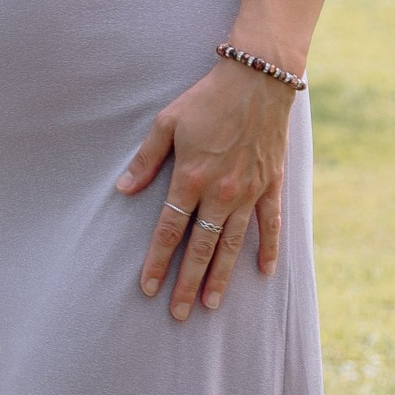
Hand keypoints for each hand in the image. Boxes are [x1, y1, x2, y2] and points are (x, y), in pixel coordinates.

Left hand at [116, 61, 292, 316]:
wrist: (258, 80)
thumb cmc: (206, 99)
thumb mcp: (166, 123)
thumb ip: (146, 160)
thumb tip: (123, 190)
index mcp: (190, 178)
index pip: (169, 231)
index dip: (158, 262)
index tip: (148, 288)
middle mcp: (220, 193)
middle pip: (200, 248)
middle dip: (186, 282)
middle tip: (178, 314)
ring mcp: (249, 192)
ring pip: (233, 245)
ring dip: (221, 276)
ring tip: (210, 305)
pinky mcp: (271, 185)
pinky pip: (270, 225)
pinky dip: (268, 249)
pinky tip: (264, 273)